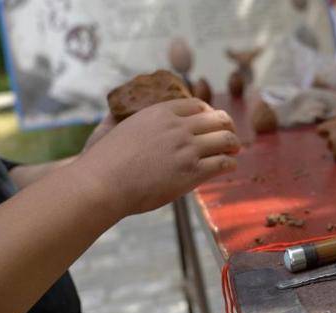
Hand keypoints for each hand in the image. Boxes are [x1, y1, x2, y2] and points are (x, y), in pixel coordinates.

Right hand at [73, 98, 239, 217]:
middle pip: (218, 119)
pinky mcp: (192, 172)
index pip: (197, 105)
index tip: (211, 122)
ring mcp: (187, 149)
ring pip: (226, 139)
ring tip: (234, 150)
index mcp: (160, 112)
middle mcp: (178, 127)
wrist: (102, 184)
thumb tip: (115, 111)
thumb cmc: (101, 161)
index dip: (208, 113)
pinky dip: (230, 163)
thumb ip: (117, 116)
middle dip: (227, 126)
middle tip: (229, 135)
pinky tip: (229, 166)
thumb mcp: (109, 127)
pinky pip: (223, 162)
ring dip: (233, 144)